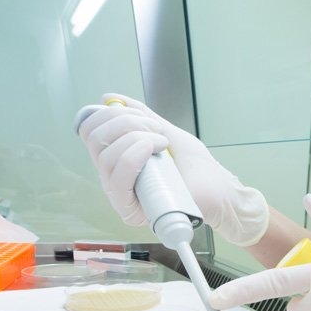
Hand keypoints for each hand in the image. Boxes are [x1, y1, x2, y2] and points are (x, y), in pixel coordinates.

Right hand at [75, 93, 268, 244]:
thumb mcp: (164, 130)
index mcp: (116, 159)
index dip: (109, 115)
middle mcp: (113, 178)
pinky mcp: (132, 211)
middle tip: (156, 129)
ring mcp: (121, 196)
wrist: (220, 190)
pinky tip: (157, 151)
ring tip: (162, 143)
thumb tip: (109, 98)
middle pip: (95, 141)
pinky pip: (118, 180)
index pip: (90, 133)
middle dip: (126, 123)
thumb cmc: (197, 166)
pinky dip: (136, 156)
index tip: (140, 116)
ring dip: (137, 139)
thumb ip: (138, 115)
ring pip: (106, 158)